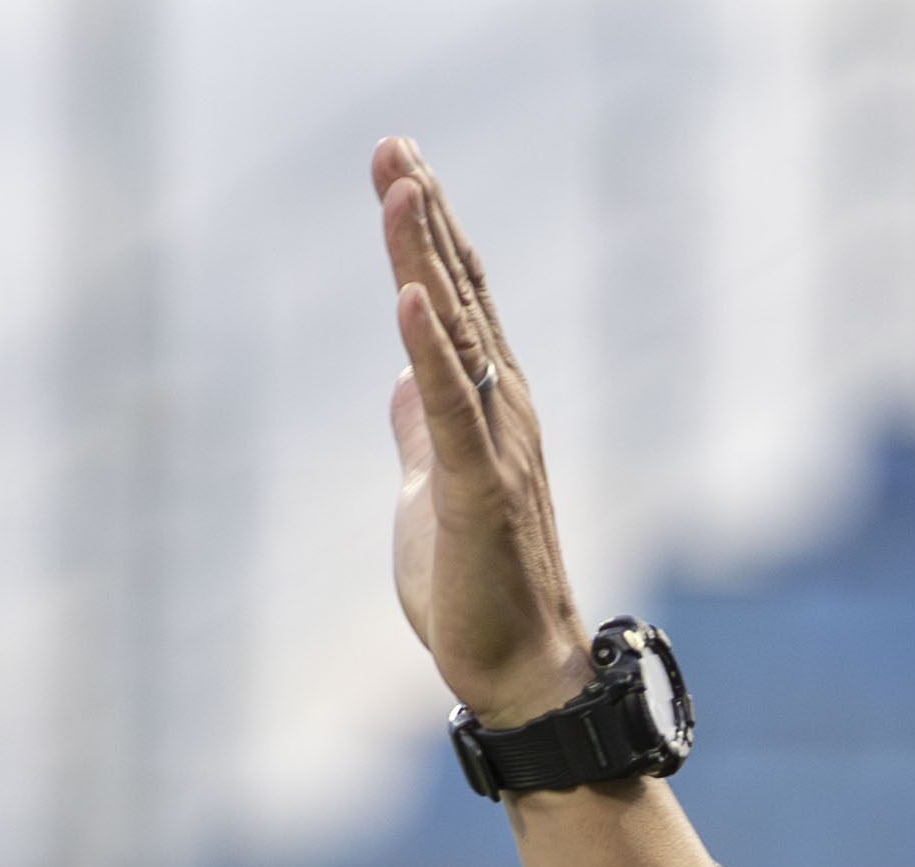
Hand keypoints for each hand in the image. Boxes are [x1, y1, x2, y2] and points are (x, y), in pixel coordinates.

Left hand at [378, 138, 591, 728]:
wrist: (520, 672)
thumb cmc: (478, 590)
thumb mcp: (429, 492)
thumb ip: (420, 432)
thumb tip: (400, 382)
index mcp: (488, 407)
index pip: (456, 301)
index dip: (429, 233)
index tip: (400, 166)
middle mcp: (503, 410)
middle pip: (457, 294)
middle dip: (425, 217)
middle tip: (394, 145)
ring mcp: (497, 447)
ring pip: (455, 334)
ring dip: (424, 257)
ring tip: (399, 186)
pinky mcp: (480, 493)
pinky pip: (449, 411)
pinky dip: (428, 353)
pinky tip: (405, 298)